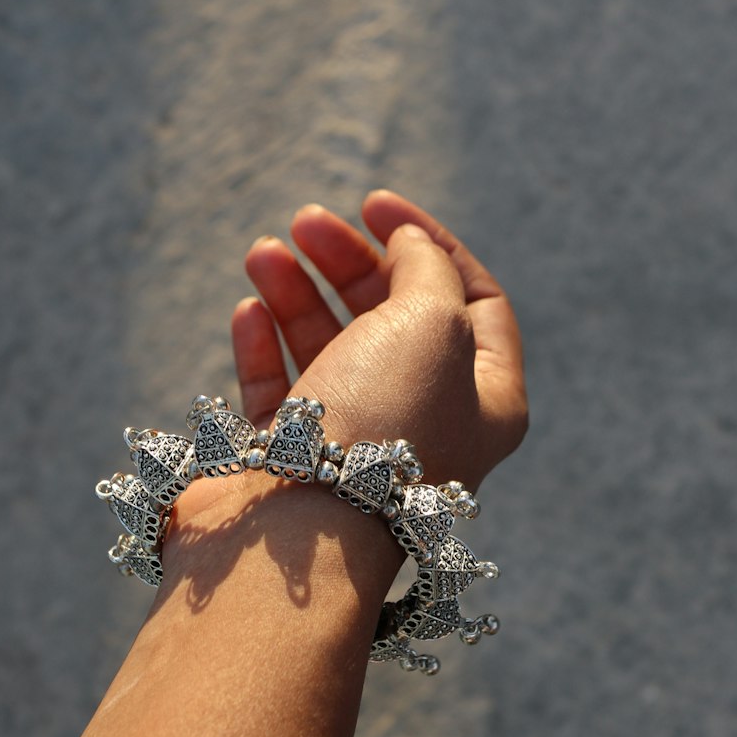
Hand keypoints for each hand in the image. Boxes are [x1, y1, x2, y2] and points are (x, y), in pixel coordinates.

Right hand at [231, 190, 526, 490]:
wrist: (303, 531)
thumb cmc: (383, 422)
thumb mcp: (433, 321)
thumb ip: (426, 268)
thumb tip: (407, 245)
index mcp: (487, 400)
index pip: (475, 300)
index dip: (428, 242)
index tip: (372, 205)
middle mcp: (427, 422)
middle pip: (393, 316)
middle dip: (348, 262)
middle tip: (303, 222)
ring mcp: (355, 444)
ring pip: (329, 347)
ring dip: (296, 292)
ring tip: (262, 253)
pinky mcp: (289, 461)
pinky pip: (279, 390)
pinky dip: (265, 344)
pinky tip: (248, 308)